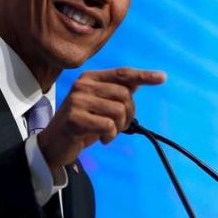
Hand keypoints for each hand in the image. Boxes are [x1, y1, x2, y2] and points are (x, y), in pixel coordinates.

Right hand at [37, 68, 165, 172]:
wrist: (54, 143)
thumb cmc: (80, 123)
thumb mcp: (98, 106)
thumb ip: (114, 93)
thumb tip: (136, 84)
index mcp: (89, 78)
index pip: (122, 74)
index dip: (143, 75)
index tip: (162, 78)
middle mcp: (82, 85)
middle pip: (124, 95)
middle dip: (129, 114)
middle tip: (120, 126)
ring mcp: (77, 101)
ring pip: (118, 110)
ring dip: (119, 127)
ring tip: (109, 132)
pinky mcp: (74, 118)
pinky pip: (108, 125)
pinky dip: (110, 136)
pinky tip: (102, 139)